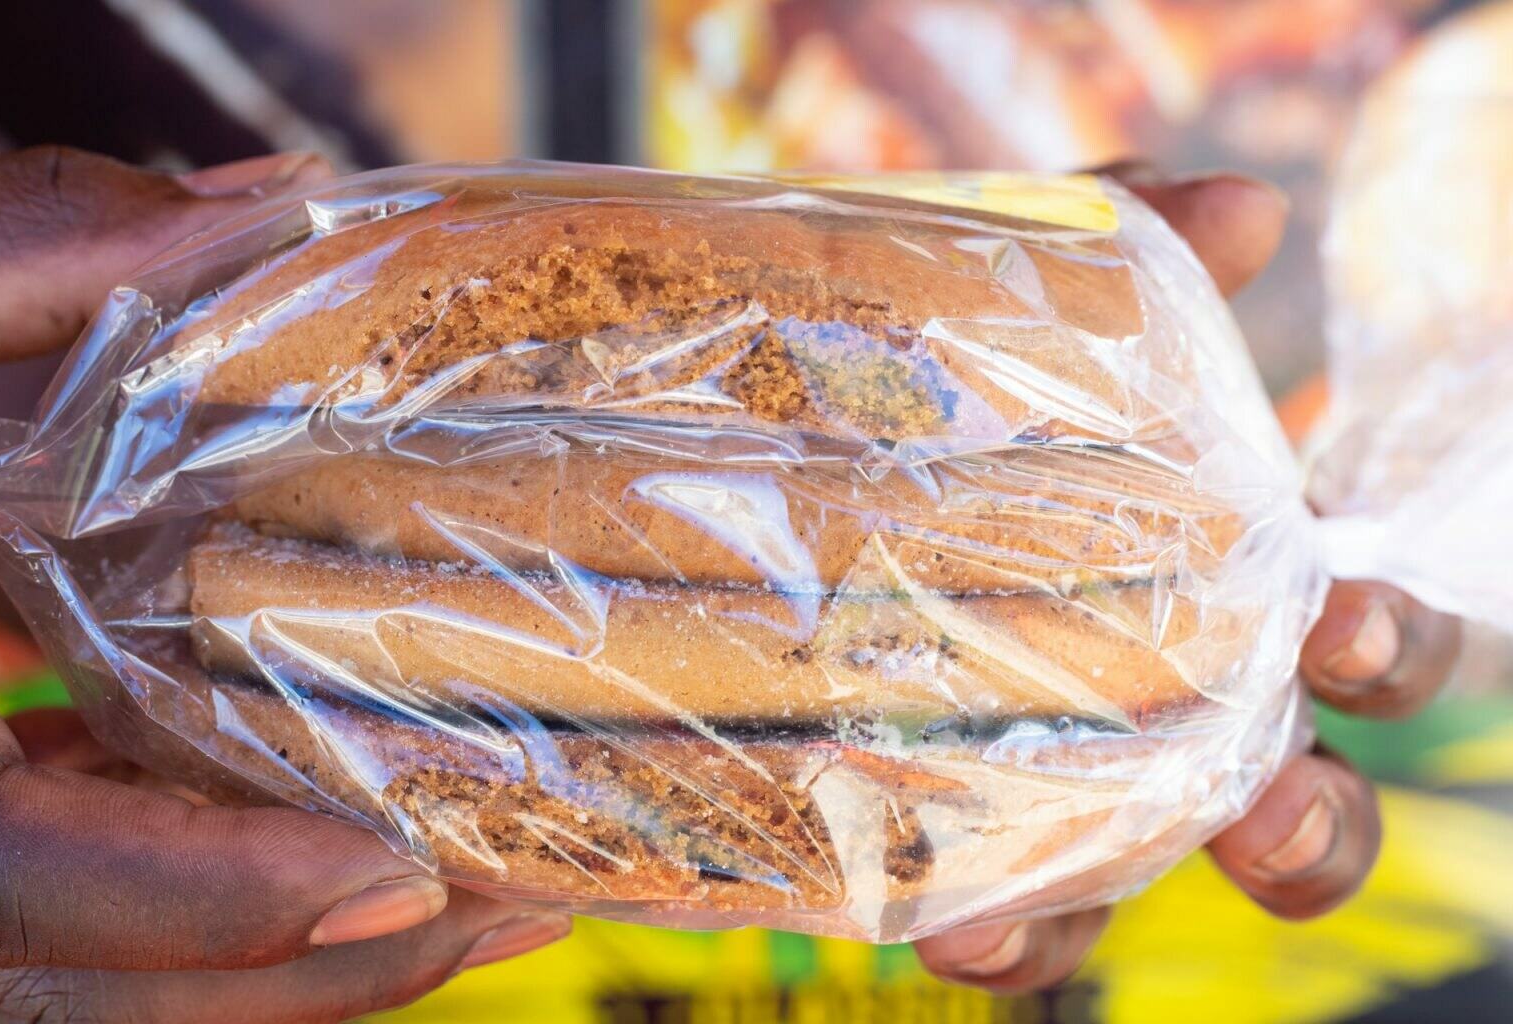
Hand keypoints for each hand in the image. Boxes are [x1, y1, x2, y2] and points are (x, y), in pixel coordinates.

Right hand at [0, 147, 569, 1023]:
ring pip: (88, 993)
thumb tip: (285, 201)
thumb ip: (38, 257)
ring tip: (478, 903)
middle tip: (504, 913)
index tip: (405, 877)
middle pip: (86, 994)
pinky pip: (73, 925)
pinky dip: (207, 906)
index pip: (20, 879)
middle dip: (311, 973)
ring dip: (289, 964)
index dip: (217, 898)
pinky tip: (332, 833)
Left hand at [915, 171, 1462, 992]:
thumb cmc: (966, 369)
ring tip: (1038, 917)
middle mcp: (1170, 690)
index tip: (1345, 623)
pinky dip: (997, 930)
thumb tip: (1249, 209)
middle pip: (1295, 794)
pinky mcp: (958, 810)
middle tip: (1273, 806)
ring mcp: (1068, 762)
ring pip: (1141, 879)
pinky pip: (1002, 903)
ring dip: (1110, 912)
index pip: (1352, 634)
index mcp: (1222, 578)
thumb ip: (1137, 245)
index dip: (1385, 648)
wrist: (789, 422)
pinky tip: (945, 921)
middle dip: (1312, 822)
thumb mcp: (1039, 289)